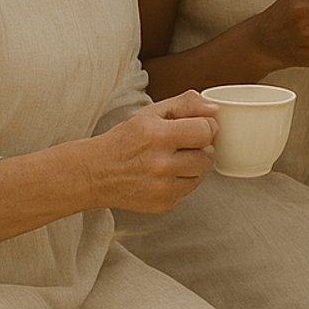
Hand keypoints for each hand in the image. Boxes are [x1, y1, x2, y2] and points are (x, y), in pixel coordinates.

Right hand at [89, 91, 218, 213]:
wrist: (94, 174)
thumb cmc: (124, 141)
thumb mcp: (150, 113)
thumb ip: (185, 104)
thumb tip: (214, 109)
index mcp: (157, 135)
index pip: (206, 131)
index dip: (204, 128)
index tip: (195, 128)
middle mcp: (160, 163)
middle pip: (206, 156)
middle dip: (198, 149)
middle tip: (179, 146)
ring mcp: (162, 187)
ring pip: (201, 174)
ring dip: (192, 166)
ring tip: (171, 160)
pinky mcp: (163, 204)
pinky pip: (189, 190)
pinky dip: (181, 182)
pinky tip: (163, 176)